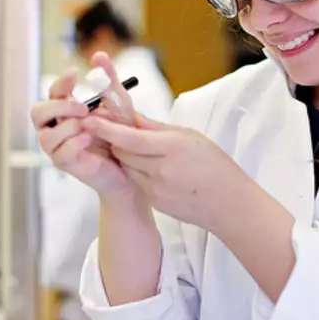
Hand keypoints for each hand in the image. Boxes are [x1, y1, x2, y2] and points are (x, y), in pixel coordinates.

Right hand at [30, 52, 139, 198]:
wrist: (134, 163)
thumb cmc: (122, 131)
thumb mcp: (119, 102)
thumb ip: (109, 80)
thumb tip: (98, 55)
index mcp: (66, 110)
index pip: (53, 93)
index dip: (61, 83)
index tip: (75, 73)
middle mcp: (58, 127)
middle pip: (38, 113)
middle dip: (58, 107)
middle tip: (83, 107)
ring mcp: (59, 147)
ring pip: (46, 135)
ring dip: (69, 127)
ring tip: (91, 126)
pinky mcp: (67, 164)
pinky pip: (60, 154)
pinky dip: (74, 143)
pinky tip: (90, 139)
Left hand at [82, 113, 252, 232]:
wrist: (228, 204)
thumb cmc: (215, 165)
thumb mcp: (191, 137)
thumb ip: (157, 128)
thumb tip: (131, 116)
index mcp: (173, 148)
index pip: (129, 137)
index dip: (106, 128)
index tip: (90, 118)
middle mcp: (161, 170)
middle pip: (122, 152)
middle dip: (116, 140)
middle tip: (113, 127)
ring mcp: (156, 189)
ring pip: (127, 166)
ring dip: (128, 156)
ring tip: (143, 148)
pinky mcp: (154, 202)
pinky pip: (137, 181)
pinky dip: (139, 171)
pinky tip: (155, 167)